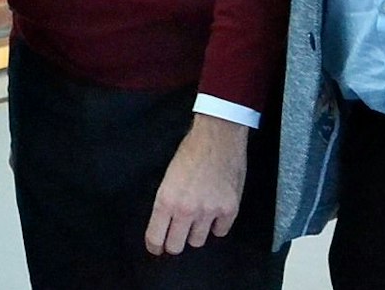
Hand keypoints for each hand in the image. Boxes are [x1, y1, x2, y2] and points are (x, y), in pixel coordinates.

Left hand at [145, 113, 248, 255]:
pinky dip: (216, 226)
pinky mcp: (230, 210)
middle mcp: (187, 210)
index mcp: (166, 200)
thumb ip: (167, 202)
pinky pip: (220, 232)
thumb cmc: (190, 152)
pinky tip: (214, 214)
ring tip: (197, 219)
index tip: (156, 248)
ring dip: (196, 233)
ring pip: (198, 241)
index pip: (156, 237)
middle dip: (174, 243)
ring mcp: (210, 212)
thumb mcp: (168, 177)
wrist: (218, 138)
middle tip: (176, 237)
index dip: (155, 246)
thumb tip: (164, 223)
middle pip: (177, 246)